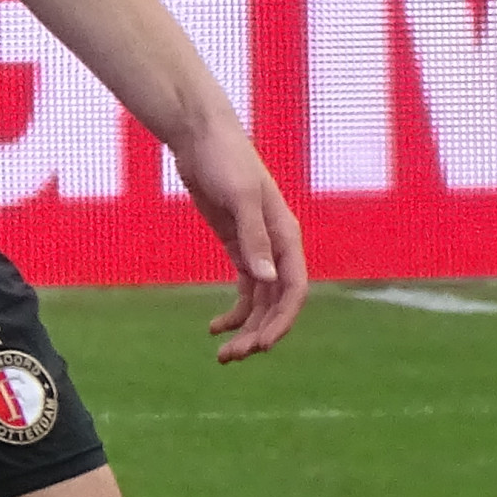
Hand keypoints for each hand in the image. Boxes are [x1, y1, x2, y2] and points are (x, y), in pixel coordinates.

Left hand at [170, 115, 306, 361]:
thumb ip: (253, 238)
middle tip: (230, 358)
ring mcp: (258, 248)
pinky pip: (245, 289)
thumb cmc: (226, 161)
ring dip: (246, 328)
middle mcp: (278, 246)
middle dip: (258, 333)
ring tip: (223, 355)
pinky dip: (234, 311)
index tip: (261, 346)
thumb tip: (266, 280)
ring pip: (261, 301)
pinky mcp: (238, 246)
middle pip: (276, 302)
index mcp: (287, 237)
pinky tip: (215, 328)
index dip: (282, 320)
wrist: (202, 138)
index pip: (294, 289)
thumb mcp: (239, 198)